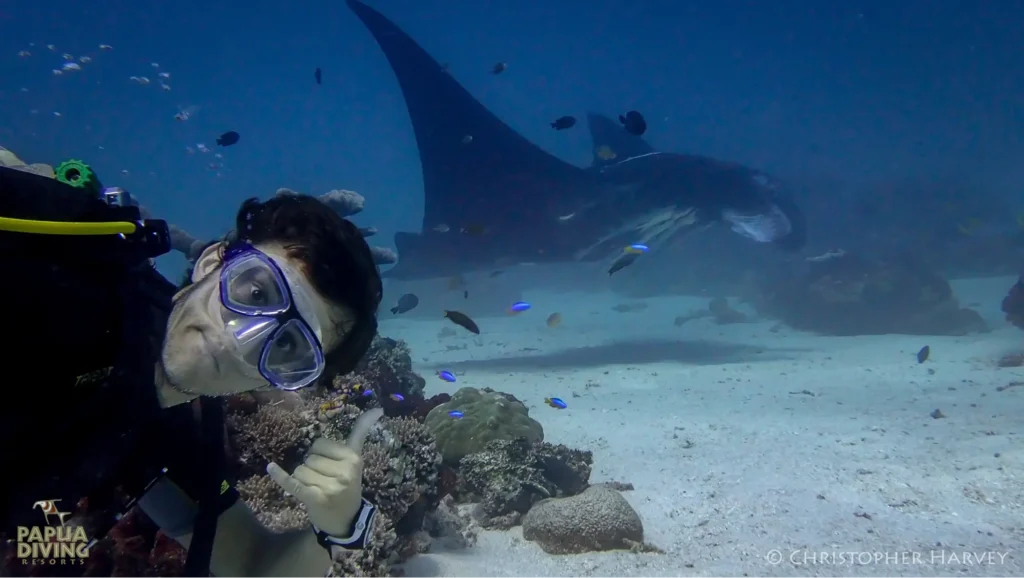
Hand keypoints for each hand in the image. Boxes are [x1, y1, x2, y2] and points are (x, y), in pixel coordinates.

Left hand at [267, 408, 381, 535]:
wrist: (345, 521)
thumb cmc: (347, 487)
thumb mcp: (355, 462)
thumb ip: (360, 435)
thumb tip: (377, 409)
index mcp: (353, 459)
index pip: (321, 444)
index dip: (319, 451)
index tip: (334, 453)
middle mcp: (344, 471)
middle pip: (309, 457)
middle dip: (311, 467)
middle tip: (324, 481)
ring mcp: (330, 485)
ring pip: (299, 469)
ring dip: (302, 478)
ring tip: (317, 488)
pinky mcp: (316, 498)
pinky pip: (293, 482)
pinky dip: (280, 476)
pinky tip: (271, 468)